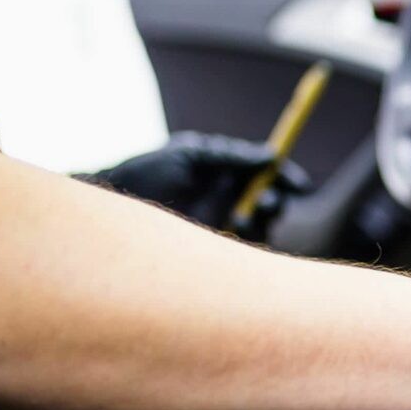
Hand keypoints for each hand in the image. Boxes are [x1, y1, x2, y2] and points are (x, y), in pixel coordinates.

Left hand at [85, 132, 311, 230]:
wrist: (111, 206)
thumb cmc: (145, 173)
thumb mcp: (190, 155)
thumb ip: (231, 155)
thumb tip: (271, 155)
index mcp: (225, 172)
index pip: (268, 174)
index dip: (287, 179)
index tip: (299, 185)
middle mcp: (228, 199)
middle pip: (271, 203)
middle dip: (275, 202)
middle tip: (266, 203)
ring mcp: (221, 226)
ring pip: (261, 228)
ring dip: (259, 223)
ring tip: (238, 218)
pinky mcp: (213, 252)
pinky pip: (243, 254)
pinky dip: (243, 243)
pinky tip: (226, 234)